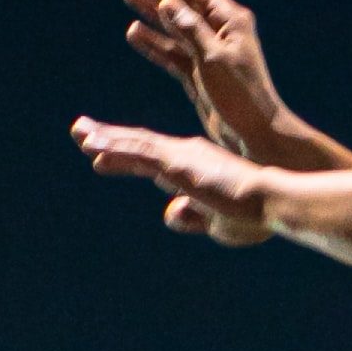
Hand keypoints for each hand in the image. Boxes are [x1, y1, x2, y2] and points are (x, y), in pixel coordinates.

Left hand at [71, 116, 274, 243]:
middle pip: (138, 143)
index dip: (126, 151)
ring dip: (105, 140)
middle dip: (107, 137)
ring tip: (80, 133)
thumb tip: (170, 213)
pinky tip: (93, 150)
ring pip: (135, 145)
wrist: (272, 202)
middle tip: (80, 129)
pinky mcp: (178, 164)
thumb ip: (192, 216)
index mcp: (194, 164)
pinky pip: (140, 154)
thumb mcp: (215, 221)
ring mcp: (180, 156)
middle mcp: (185, 153)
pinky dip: (115, 150)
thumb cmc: (252, 214)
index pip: (152, 156)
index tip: (101, 150)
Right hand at [117, 0, 296, 163]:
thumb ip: (190, 29)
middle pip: (182, 4)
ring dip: (150, 12)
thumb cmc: (242, 95)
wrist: (255, 134)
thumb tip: (166, 1)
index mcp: (231, 21)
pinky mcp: (199, 74)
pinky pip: (172, 52)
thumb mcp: (214, 58)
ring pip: (174, 27)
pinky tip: (134, 33)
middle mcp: (219, 32)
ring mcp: (208, 53)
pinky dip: (154, 43)